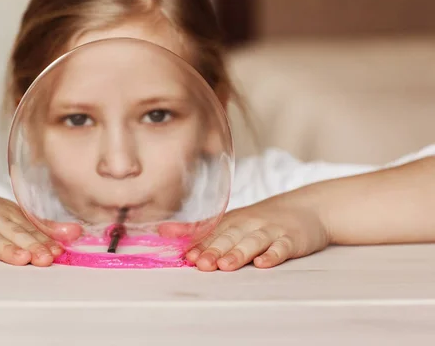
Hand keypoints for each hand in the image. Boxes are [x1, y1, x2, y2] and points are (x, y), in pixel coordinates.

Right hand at [0, 173, 79, 265]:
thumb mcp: (9, 213)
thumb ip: (39, 226)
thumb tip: (73, 233)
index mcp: (7, 213)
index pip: (29, 228)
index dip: (45, 240)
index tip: (59, 252)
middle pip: (12, 233)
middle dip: (30, 245)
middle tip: (46, 258)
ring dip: (3, 247)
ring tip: (18, 258)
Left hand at [186, 196, 329, 271]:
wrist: (308, 208)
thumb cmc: (263, 220)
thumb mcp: (233, 221)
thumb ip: (202, 230)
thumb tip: (164, 231)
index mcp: (233, 220)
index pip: (212, 232)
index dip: (199, 244)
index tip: (184, 255)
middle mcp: (249, 223)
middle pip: (230, 237)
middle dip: (214, 250)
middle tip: (200, 264)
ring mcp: (272, 231)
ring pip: (253, 241)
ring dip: (239, 253)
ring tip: (226, 265)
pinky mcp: (292, 239)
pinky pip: (282, 247)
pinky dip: (273, 255)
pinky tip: (263, 263)